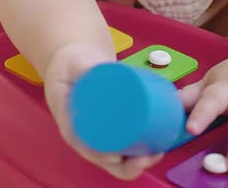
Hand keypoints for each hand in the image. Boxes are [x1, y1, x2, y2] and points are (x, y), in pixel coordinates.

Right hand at [44, 42, 164, 179]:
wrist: (72, 62)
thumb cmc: (69, 65)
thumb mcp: (72, 64)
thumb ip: (82, 66)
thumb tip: (94, 69)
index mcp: (71, 123)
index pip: (84, 146)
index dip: (100, 155)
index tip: (117, 156)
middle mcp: (85, 135)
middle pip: (105, 159)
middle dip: (128, 165)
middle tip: (148, 154)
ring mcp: (99, 133)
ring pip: (117, 159)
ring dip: (137, 162)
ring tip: (157, 152)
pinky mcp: (111, 128)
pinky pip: (123, 150)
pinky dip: (139, 155)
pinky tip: (155, 151)